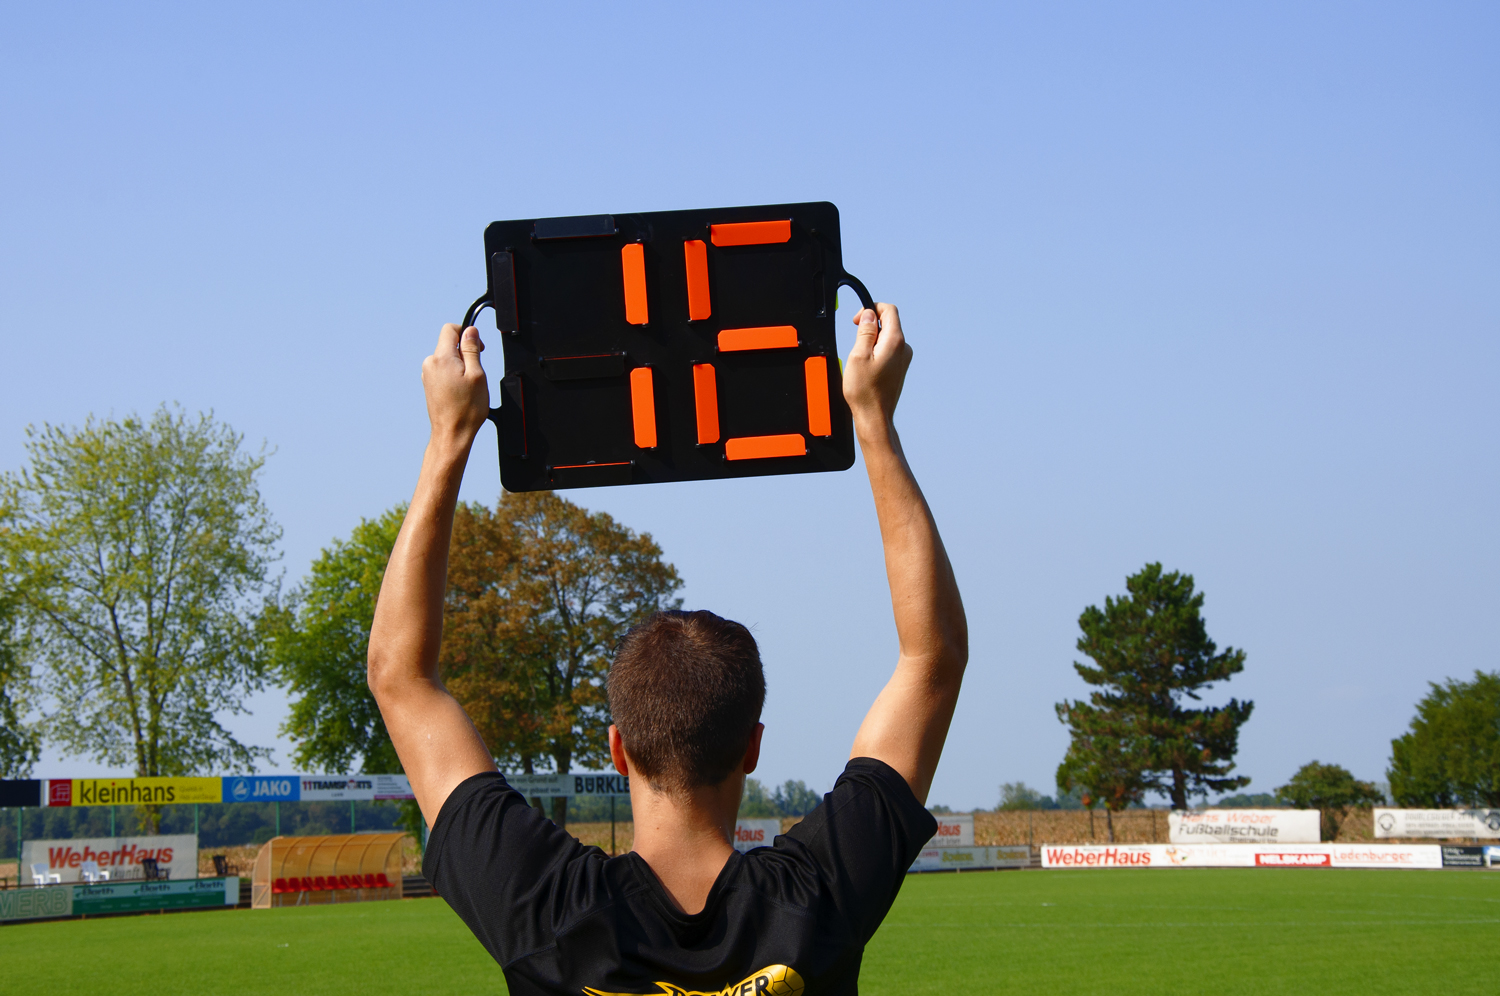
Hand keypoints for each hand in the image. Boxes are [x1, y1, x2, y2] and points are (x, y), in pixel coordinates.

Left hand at [421, 324, 489, 448]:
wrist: (452, 433)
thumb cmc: (466, 408)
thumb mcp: (477, 374)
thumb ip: (471, 349)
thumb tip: (470, 331)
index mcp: (441, 358)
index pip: (450, 329)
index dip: (466, 332)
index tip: (477, 347)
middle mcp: (430, 363)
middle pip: (449, 345)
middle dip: (465, 353)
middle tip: (477, 372)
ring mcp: (427, 374)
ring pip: (447, 359)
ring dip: (460, 366)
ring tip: (469, 386)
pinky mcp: (429, 384)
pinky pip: (443, 370)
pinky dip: (454, 375)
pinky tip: (461, 392)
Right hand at [841, 304, 910, 431]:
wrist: (875, 416)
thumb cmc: (865, 390)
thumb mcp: (858, 355)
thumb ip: (865, 331)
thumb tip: (869, 314)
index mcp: (895, 342)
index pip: (889, 310)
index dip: (871, 308)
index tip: (857, 319)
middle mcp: (904, 348)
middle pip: (888, 323)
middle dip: (870, 326)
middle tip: (855, 341)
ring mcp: (903, 359)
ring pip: (887, 338)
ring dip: (872, 341)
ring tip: (860, 359)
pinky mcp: (900, 368)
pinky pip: (888, 350)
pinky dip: (876, 351)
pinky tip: (867, 367)